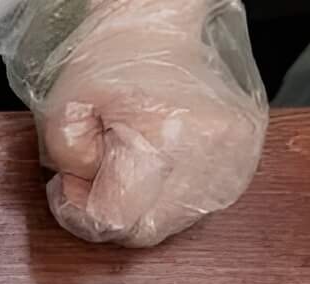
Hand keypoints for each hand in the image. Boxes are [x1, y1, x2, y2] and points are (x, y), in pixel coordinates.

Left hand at [6, 0, 267, 246]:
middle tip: (95, 176)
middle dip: (111, 214)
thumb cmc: (112, 61)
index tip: (68, 187)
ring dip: (142, 208)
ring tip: (127, 166)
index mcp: (166, 135)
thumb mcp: (64, 107)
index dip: (81, 213)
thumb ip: (67, 161)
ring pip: (174, 224)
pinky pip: (201, 206)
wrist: (160, 27)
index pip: (117, 221)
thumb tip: (85, 194)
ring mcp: (235, 157)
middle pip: (148, 231)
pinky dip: (170, 199)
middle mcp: (210, 151)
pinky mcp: (246, 157)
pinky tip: (156, 168)